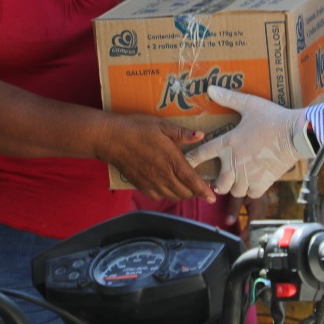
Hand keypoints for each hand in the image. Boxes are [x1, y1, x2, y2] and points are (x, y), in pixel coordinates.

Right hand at [97, 115, 214, 201]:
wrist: (111, 139)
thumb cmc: (137, 129)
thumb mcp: (162, 125)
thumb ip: (183, 133)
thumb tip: (201, 135)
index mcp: (172, 160)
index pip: (193, 181)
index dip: (204, 191)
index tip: (213, 197)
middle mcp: (164, 176)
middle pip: (185, 193)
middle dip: (195, 192)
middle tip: (199, 185)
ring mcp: (152, 183)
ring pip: (173, 196)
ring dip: (182, 194)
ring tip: (186, 186)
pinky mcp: (141, 186)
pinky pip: (159, 197)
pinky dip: (167, 194)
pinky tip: (167, 186)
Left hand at [186, 86, 313, 197]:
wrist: (295, 134)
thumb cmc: (272, 118)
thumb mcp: (249, 104)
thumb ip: (229, 98)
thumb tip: (210, 88)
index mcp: (228, 143)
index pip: (201, 154)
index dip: (191, 160)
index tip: (186, 163)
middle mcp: (234, 162)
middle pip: (217, 183)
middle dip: (216, 183)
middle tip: (219, 180)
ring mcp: (248, 175)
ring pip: (234, 191)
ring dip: (234, 187)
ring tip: (237, 182)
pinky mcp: (263, 182)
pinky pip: (251, 194)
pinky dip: (251, 191)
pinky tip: (254, 184)